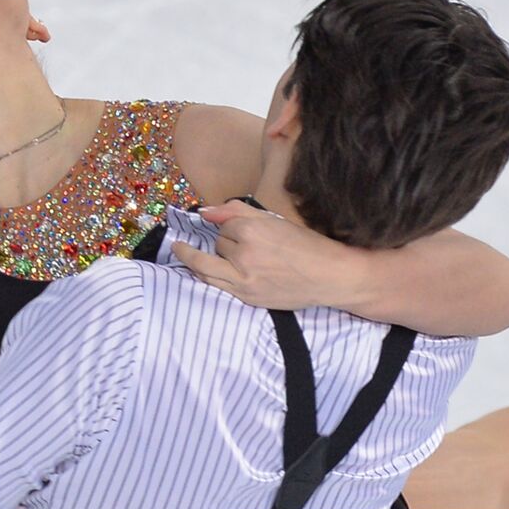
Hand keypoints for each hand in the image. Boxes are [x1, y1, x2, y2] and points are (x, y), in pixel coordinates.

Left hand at [170, 200, 359, 309]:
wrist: (328, 276)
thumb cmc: (305, 246)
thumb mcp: (274, 220)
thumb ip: (236, 211)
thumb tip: (205, 212)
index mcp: (252, 231)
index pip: (225, 225)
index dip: (232, 226)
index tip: (241, 229)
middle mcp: (244, 255)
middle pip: (218, 244)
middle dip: (225, 241)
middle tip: (241, 244)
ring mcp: (243, 279)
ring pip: (206, 265)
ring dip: (195, 257)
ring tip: (180, 249)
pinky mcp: (246, 296)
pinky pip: (213, 283)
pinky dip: (201, 273)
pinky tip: (194, 268)